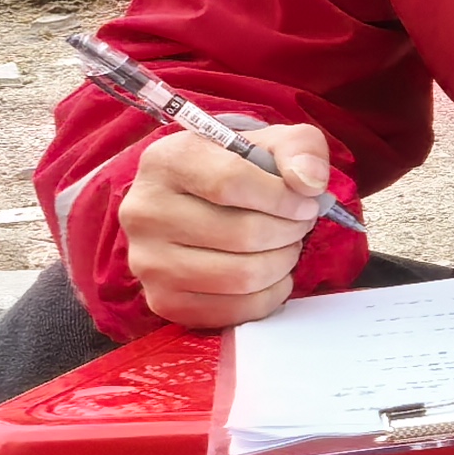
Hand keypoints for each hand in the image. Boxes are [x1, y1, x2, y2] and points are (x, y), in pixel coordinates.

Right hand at [120, 123, 338, 329]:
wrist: (201, 203)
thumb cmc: (241, 171)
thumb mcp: (272, 143)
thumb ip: (300, 149)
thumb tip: (310, 184)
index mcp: (166, 162)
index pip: (232, 183)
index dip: (284, 197)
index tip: (307, 201)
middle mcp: (144, 212)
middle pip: (243, 234)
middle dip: (290, 231)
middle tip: (298, 224)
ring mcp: (147, 262)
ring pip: (242, 276)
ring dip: (283, 263)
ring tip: (285, 245)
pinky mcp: (163, 301)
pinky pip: (236, 310)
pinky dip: (270, 294)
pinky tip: (269, 273)